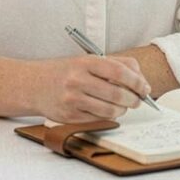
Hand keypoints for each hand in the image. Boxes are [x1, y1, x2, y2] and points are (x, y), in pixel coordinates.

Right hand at [32, 55, 150, 122]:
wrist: (34, 85)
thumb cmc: (67, 71)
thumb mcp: (88, 60)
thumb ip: (116, 65)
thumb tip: (142, 80)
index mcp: (85, 62)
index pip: (119, 72)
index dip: (137, 82)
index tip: (145, 88)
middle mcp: (77, 80)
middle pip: (117, 94)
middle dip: (133, 99)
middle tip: (137, 100)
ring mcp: (72, 100)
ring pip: (110, 110)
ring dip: (122, 110)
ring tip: (122, 105)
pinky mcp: (70, 116)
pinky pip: (98, 120)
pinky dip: (107, 116)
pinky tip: (105, 109)